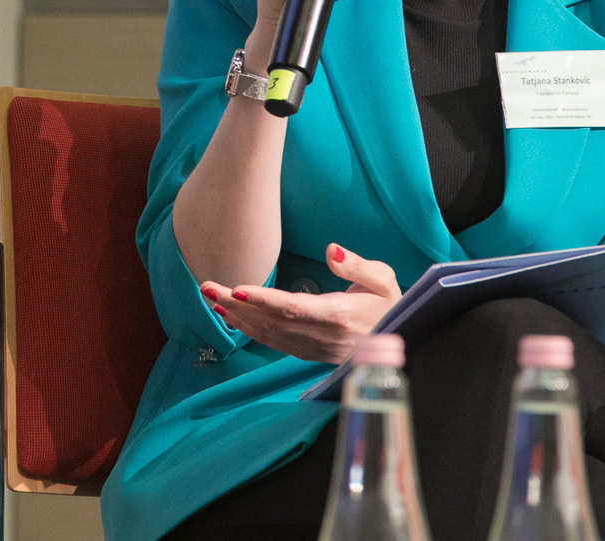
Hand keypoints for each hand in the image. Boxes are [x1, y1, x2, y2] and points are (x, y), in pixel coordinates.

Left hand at [199, 243, 401, 363]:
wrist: (399, 341)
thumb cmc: (389, 304)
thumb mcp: (383, 279)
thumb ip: (356, 265)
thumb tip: (331, 250)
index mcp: (338, 316)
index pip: (293, 308)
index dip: (263, 299)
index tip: (236, 287)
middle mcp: (321, 336)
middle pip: (271, 321)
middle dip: (236, 304)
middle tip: (206, 287)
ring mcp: (312, 348)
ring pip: (268, 335)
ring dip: (237, 317)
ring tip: (210, 299)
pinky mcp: (307, 353)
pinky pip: (272, 343)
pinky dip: (248, 330)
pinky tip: (230, 318)